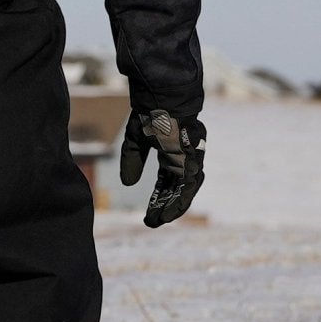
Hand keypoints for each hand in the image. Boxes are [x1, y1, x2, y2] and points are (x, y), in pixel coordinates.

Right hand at [119, 109, 205, 227]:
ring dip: (172, 207)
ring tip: (160, 221)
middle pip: (175, 189)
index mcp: (171, 154)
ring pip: (184, 191)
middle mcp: (183, 159)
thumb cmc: (149, 114)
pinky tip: (168, 214)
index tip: (149, 213)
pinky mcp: (192, 161)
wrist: (161, 99)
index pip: (166, 181)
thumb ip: (133, 161)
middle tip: (152, 221)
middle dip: (164, 206)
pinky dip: (179, 201)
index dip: (158, 197)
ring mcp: (189, 160)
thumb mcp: (136, 141)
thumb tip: (128, 184)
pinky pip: (188, 187)